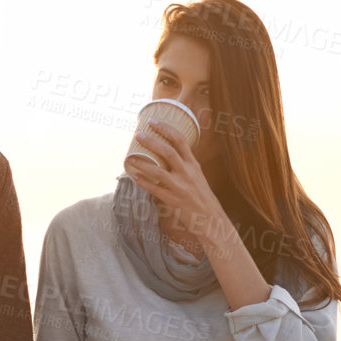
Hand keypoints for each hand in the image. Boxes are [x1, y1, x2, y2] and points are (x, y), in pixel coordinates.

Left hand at [125, 120, 228, 258]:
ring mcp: (180, 187)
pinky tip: (134, 177)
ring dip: (142, 163)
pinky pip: (155, 190)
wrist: (210, 219)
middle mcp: (187, 173)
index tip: (152, 121)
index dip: (166, 129)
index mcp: (193, 164)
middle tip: (138, 135)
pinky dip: (144, 183)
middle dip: (151, 141)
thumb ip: (183, 164)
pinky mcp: (173, 200)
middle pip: (168, 152)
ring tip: (129, 157)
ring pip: (158, 171)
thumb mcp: (197, 175)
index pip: (181, 140)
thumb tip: (164, 153)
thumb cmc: (201, 195)